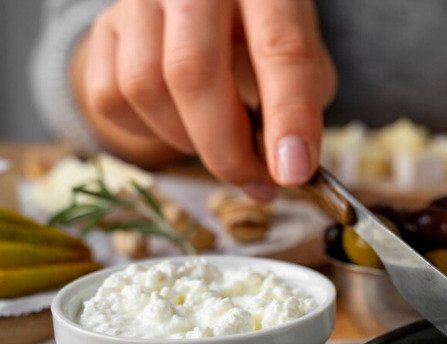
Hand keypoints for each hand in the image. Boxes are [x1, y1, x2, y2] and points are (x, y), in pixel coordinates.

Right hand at [72, 0, 336, 196]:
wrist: (202, 2)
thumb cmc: (260, 29)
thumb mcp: (299, 47)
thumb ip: (302, 98)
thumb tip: (287, 166)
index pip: (280, 49)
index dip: (288, 117)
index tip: (292, 173)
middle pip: (194, 73)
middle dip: (227, 149)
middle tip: (256, 182)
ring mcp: (139, 0)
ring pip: (145, 88)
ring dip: (187, 141)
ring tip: (222, 147)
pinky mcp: (104, 27)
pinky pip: (110, 99)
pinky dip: (149, 132)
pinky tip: (181, 125)